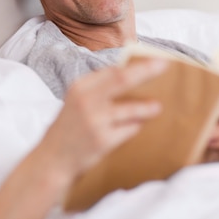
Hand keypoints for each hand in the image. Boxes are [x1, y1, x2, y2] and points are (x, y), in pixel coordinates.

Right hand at [38, 58, 166, 181]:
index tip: (156, 59)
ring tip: (157, 107)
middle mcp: (86, 100)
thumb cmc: (71, 126)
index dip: (136, 63)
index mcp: (80, 86)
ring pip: (130, 109)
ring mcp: (94, 121)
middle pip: (122, 79)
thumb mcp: (77, 100)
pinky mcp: (102, 140)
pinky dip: (135, 127)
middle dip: (146, 71)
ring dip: (147, 107)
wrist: (53, 158)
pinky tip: (136, 127)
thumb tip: (131, 69)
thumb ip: (99, 86)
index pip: (113, 70)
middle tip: (165, 65)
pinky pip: (128, 130)